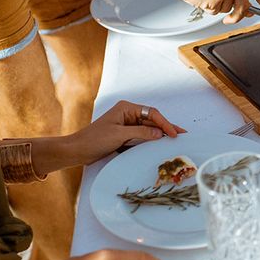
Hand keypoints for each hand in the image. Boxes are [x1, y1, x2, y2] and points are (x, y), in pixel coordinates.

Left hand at [68, 101, 185, 164]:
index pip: (151, 113)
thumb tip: (159, 133)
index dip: (164, 123)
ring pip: (148, 128)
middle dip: (166, 127)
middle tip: (181, 134)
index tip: (174, 133)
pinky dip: (151, 140)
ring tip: (175, 138)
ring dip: (160, 134)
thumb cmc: (94, 139)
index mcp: (126, 108)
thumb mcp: (119, 135)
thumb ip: (141, 133)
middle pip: (152, 120)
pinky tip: (159, 144)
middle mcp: (127, 114)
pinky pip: (142, 136)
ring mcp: (126, 125)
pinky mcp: (124, 135)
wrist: (77, 150)